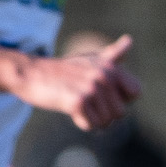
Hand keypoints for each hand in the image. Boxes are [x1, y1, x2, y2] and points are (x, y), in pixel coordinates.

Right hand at [11, 35, 138, 129]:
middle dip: (104, 114)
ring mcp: (91, 88)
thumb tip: (129, 41)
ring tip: (78, 106)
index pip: (135, 92)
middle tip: (87, 103)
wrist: (30, 74)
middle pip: (120, 112)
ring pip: (106, 122)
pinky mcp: (77, 102)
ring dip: (92, 120)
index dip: (121, 99)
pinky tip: (71, 111)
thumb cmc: (61, 70)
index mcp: (111, 66)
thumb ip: (112, 55)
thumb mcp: (89, 60)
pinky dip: (81, 123)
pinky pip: (90, 125)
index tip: (104, 96)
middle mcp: (104, 75)